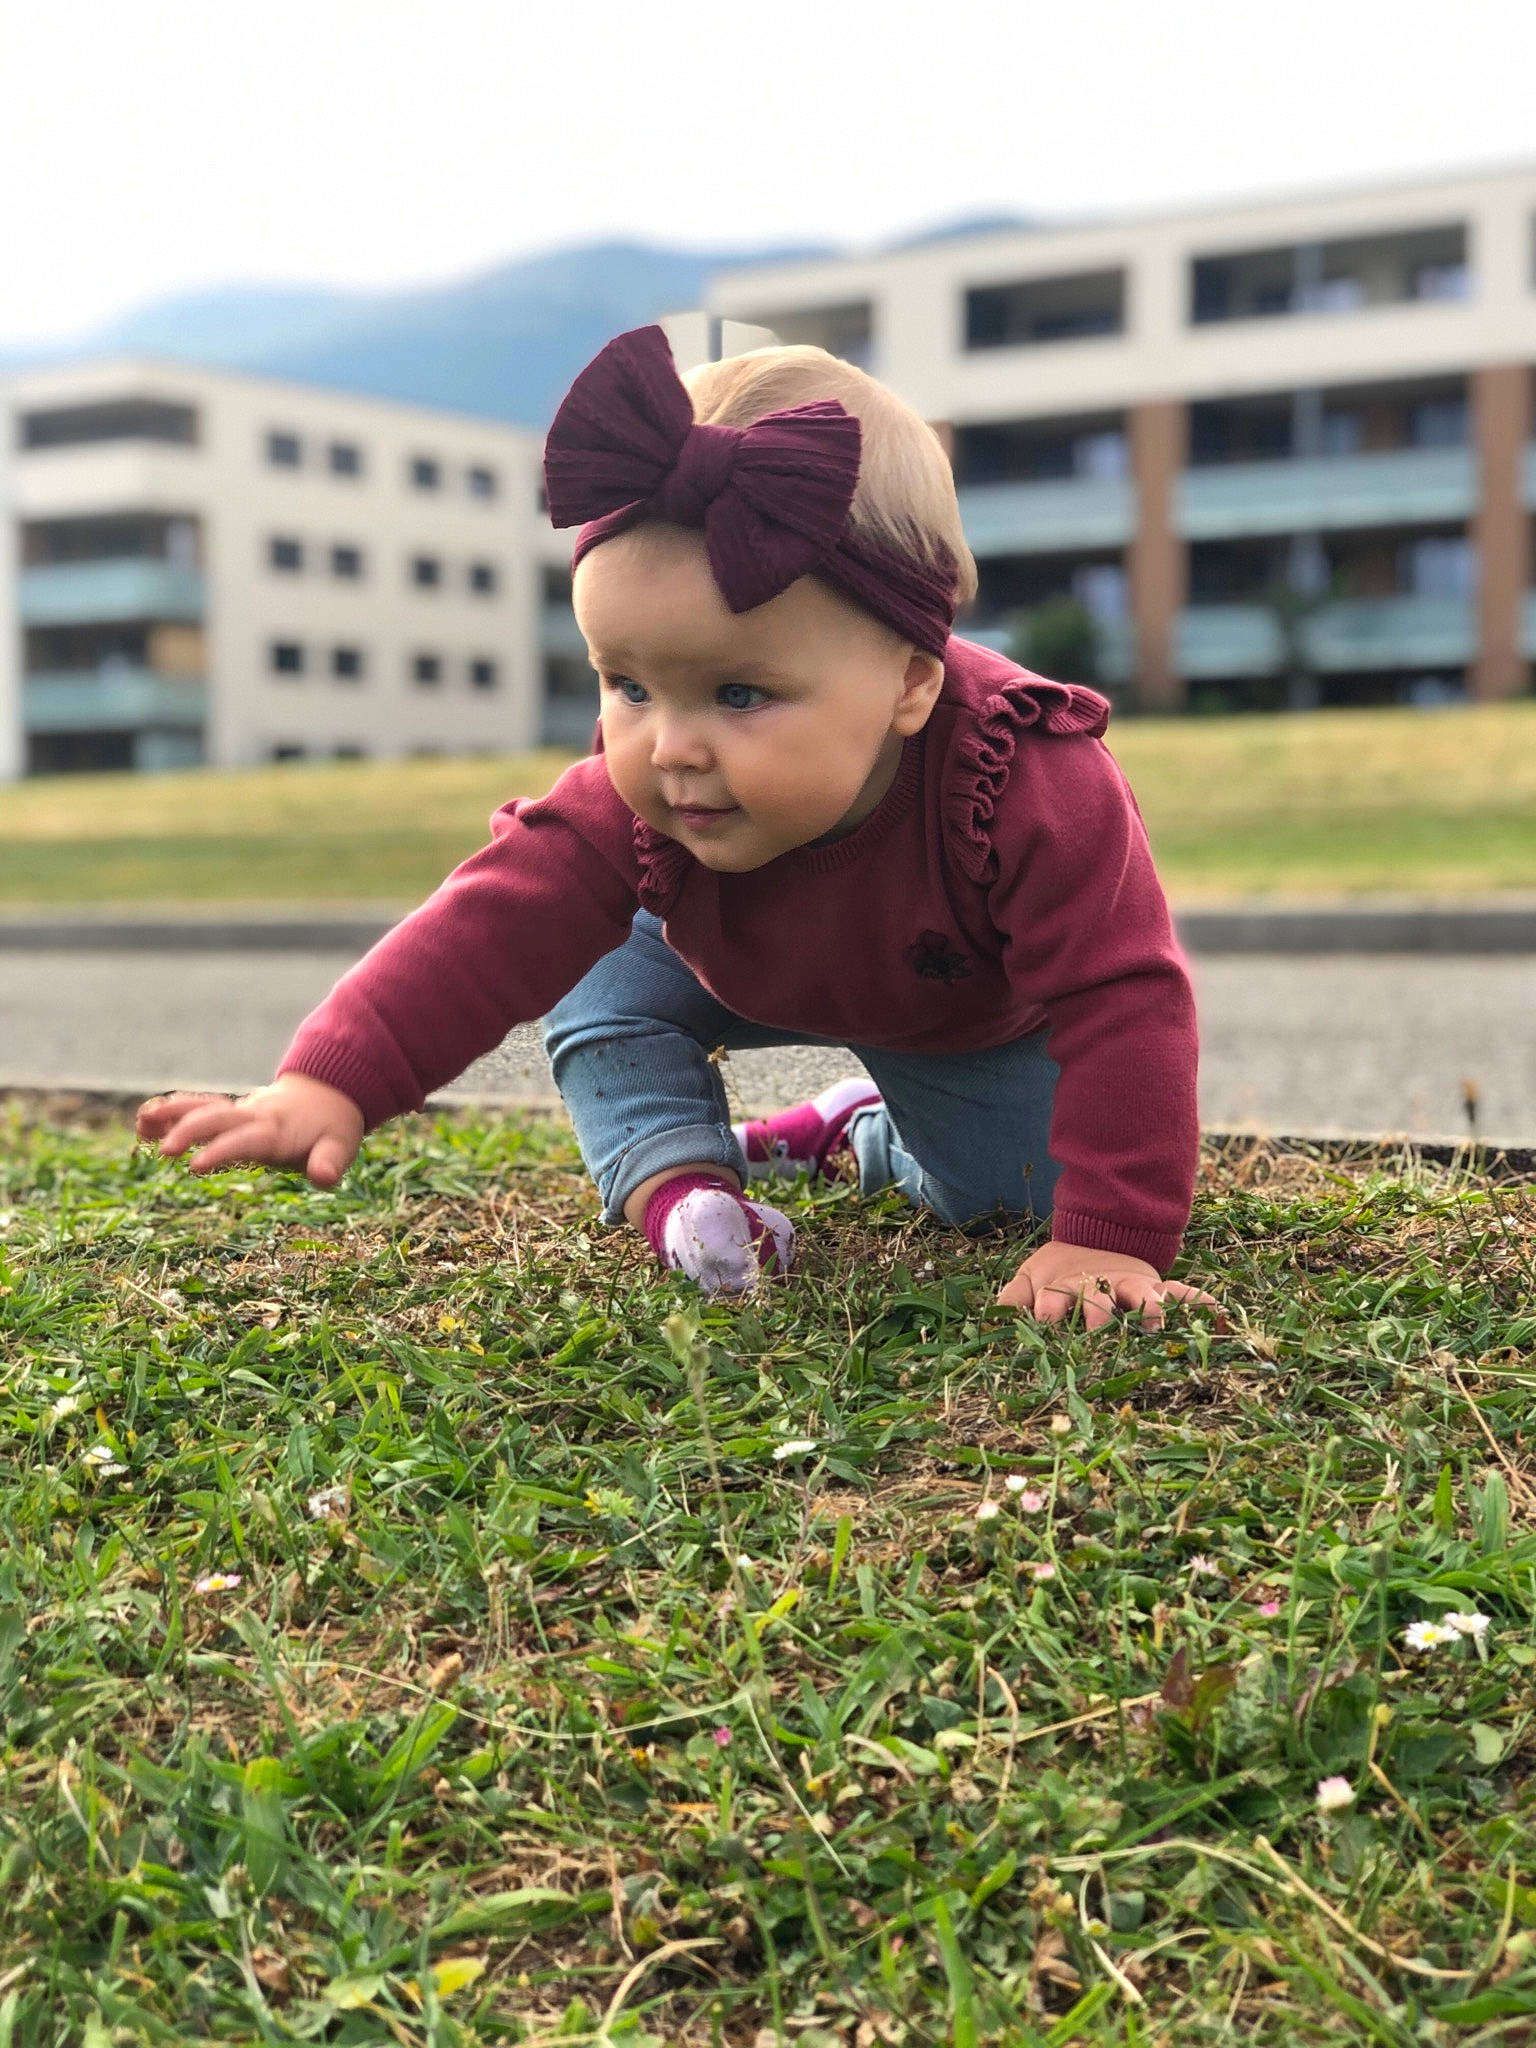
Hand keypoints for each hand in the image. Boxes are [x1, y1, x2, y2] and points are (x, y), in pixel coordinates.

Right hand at [135, 1074, 365, 1187]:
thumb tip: (324, 1177)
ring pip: (201, 1106)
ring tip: (141, 1125)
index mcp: (277, 1128)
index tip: (195, 1166)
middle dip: (189, 1131)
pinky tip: (144, 1122)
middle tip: (164, 1152)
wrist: (327, 1094)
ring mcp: (238, 1111)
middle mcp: (253, 1116)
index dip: (222, 1150)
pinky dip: (170, 1111)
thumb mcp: (341, 1145)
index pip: (246, 1139)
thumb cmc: (332, 1128)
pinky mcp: (228, 1112)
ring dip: (171, 1114)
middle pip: (217, 1117)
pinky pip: (197, 1106)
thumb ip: (330, 1162)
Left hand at [998, 1238, 1227, 1331]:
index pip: (1055, 1299)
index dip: (1048, 1309)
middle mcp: (1100, 1287)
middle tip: (1096, 1332)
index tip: (1045, 1321)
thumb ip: (1013, 1298)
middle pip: (1100, 1302)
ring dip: (1149, 1308)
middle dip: (1097, 1316)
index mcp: (1066, 1287)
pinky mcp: (1155, 1284)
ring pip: (1142, 1295)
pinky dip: (1198, 1300)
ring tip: (1155, 1324)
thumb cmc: (1058, 1270)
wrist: (1092, 1236)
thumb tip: (993, 1318)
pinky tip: (1218, 1310)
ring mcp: (1131, 1285)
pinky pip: (1182, 1291)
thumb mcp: (1030, 1278)